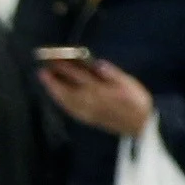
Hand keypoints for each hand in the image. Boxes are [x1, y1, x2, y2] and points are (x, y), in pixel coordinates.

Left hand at [36, 54, 155, 136]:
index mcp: (100, 90)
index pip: (78, 76)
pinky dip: (61, 102)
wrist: (142, 125)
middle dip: (53, 80)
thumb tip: (98, 64)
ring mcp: (87, 112)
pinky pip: (70, 110)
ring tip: (46, 81)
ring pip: (65, 101)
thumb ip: (112, 73)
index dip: (64, 67)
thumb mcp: (129, 83)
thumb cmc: (137, 101)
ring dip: (54, 91)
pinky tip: (58, 98)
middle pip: (66, 89)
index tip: (53, 59)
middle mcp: (90, 102)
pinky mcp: (88, 119)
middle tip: (42, 70)